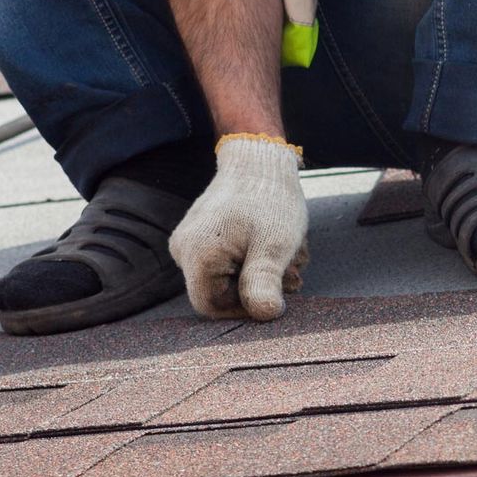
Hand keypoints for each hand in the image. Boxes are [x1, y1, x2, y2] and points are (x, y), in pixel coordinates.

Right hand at [169, 136, 309, 320]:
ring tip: (289, 252)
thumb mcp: (275, 245)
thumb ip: (264, 282)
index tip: (277, 293)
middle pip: (221, 292)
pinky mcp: (200, 236)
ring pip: (227, 277)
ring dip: (262, 272)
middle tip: (293, 271)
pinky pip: (225, 261)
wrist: (260, 161)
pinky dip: (254, 258)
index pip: (212, 306)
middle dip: (260, 286)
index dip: (245, 309)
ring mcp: (189, 242)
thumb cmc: (270, 201)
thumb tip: (264, 315)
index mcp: (197, 255)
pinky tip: (275, 244)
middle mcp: (183, 250)